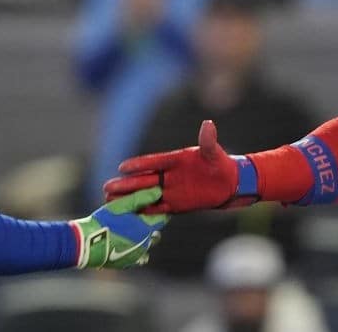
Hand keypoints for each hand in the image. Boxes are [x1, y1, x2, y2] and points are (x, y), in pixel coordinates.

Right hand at [70, 187, 167, 268]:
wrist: (88, 243)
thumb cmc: (105, 221)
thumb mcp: (122, 206)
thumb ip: (141, 198)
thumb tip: (159, 191)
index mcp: (146, 229)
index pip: (162, 219)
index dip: (161, 212)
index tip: (157, 207)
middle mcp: (145, 244)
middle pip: (155, 234)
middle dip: (151, 227)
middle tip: (141, 219)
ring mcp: (137, 256)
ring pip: (147, 247)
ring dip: (143, 240)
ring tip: (131, 233)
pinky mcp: (127, 264)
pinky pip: (138, 259)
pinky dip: (136, 252)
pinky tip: (126, 246)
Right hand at [104, 120, 244, 213]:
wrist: (230, 184)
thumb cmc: (221, 164)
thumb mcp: (214, 153)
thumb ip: (208, 141)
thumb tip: (208, 124)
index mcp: (175, 160)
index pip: (153, 162)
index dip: (139, 165)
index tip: (122, 167)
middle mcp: (170, 175)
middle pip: (144, 180)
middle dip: (126, 185)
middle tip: (107, 188)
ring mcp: (172, 190)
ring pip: (147, 195)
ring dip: (130, 198)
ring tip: (109, 202)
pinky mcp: (177, 204)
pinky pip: (158, 208)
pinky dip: (145, 211)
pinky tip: (130, 214)